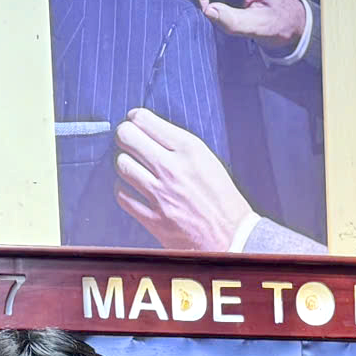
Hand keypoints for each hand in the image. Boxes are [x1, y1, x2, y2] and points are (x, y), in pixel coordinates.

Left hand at [115, 110, 258, 253]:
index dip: (135, 119)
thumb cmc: (223, 199)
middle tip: (127, 141)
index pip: (144, 120)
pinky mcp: (154, 218)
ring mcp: (160, 194)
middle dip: (124, 135)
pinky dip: (124, 190)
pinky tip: (133, 189)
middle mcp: (172, 169)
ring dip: (124, 163)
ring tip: (133, 166)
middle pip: (126, 137)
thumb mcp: (207, 159)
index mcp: (189, 150)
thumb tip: (149, 132)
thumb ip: (178, 144)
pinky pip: (123, 195)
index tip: (135, 123)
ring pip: (122, 165)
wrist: (233, 237)